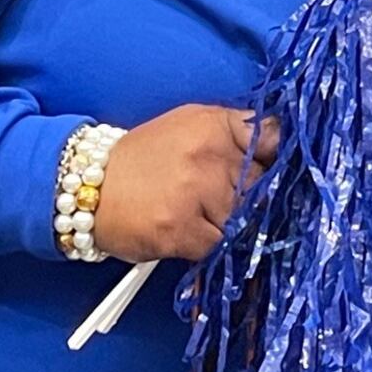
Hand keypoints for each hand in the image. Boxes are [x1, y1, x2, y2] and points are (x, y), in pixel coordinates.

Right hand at [92, 104, 278, 262]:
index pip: (272, 138)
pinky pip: (219, 246)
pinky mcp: (181, 230)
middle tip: (224, 201)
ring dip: (230, 225)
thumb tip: (282, 145)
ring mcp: (195, 193)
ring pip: (244, 220)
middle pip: (263, 185)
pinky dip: (209, 246)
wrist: (89, 186)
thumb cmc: (144, 158)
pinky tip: (188, 233)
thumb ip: (235, 133)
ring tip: (202, 217)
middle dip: (253, 198)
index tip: (276, 172)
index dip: (279, 159)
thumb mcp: (191, 126)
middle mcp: (208, 154)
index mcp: (213, 124)